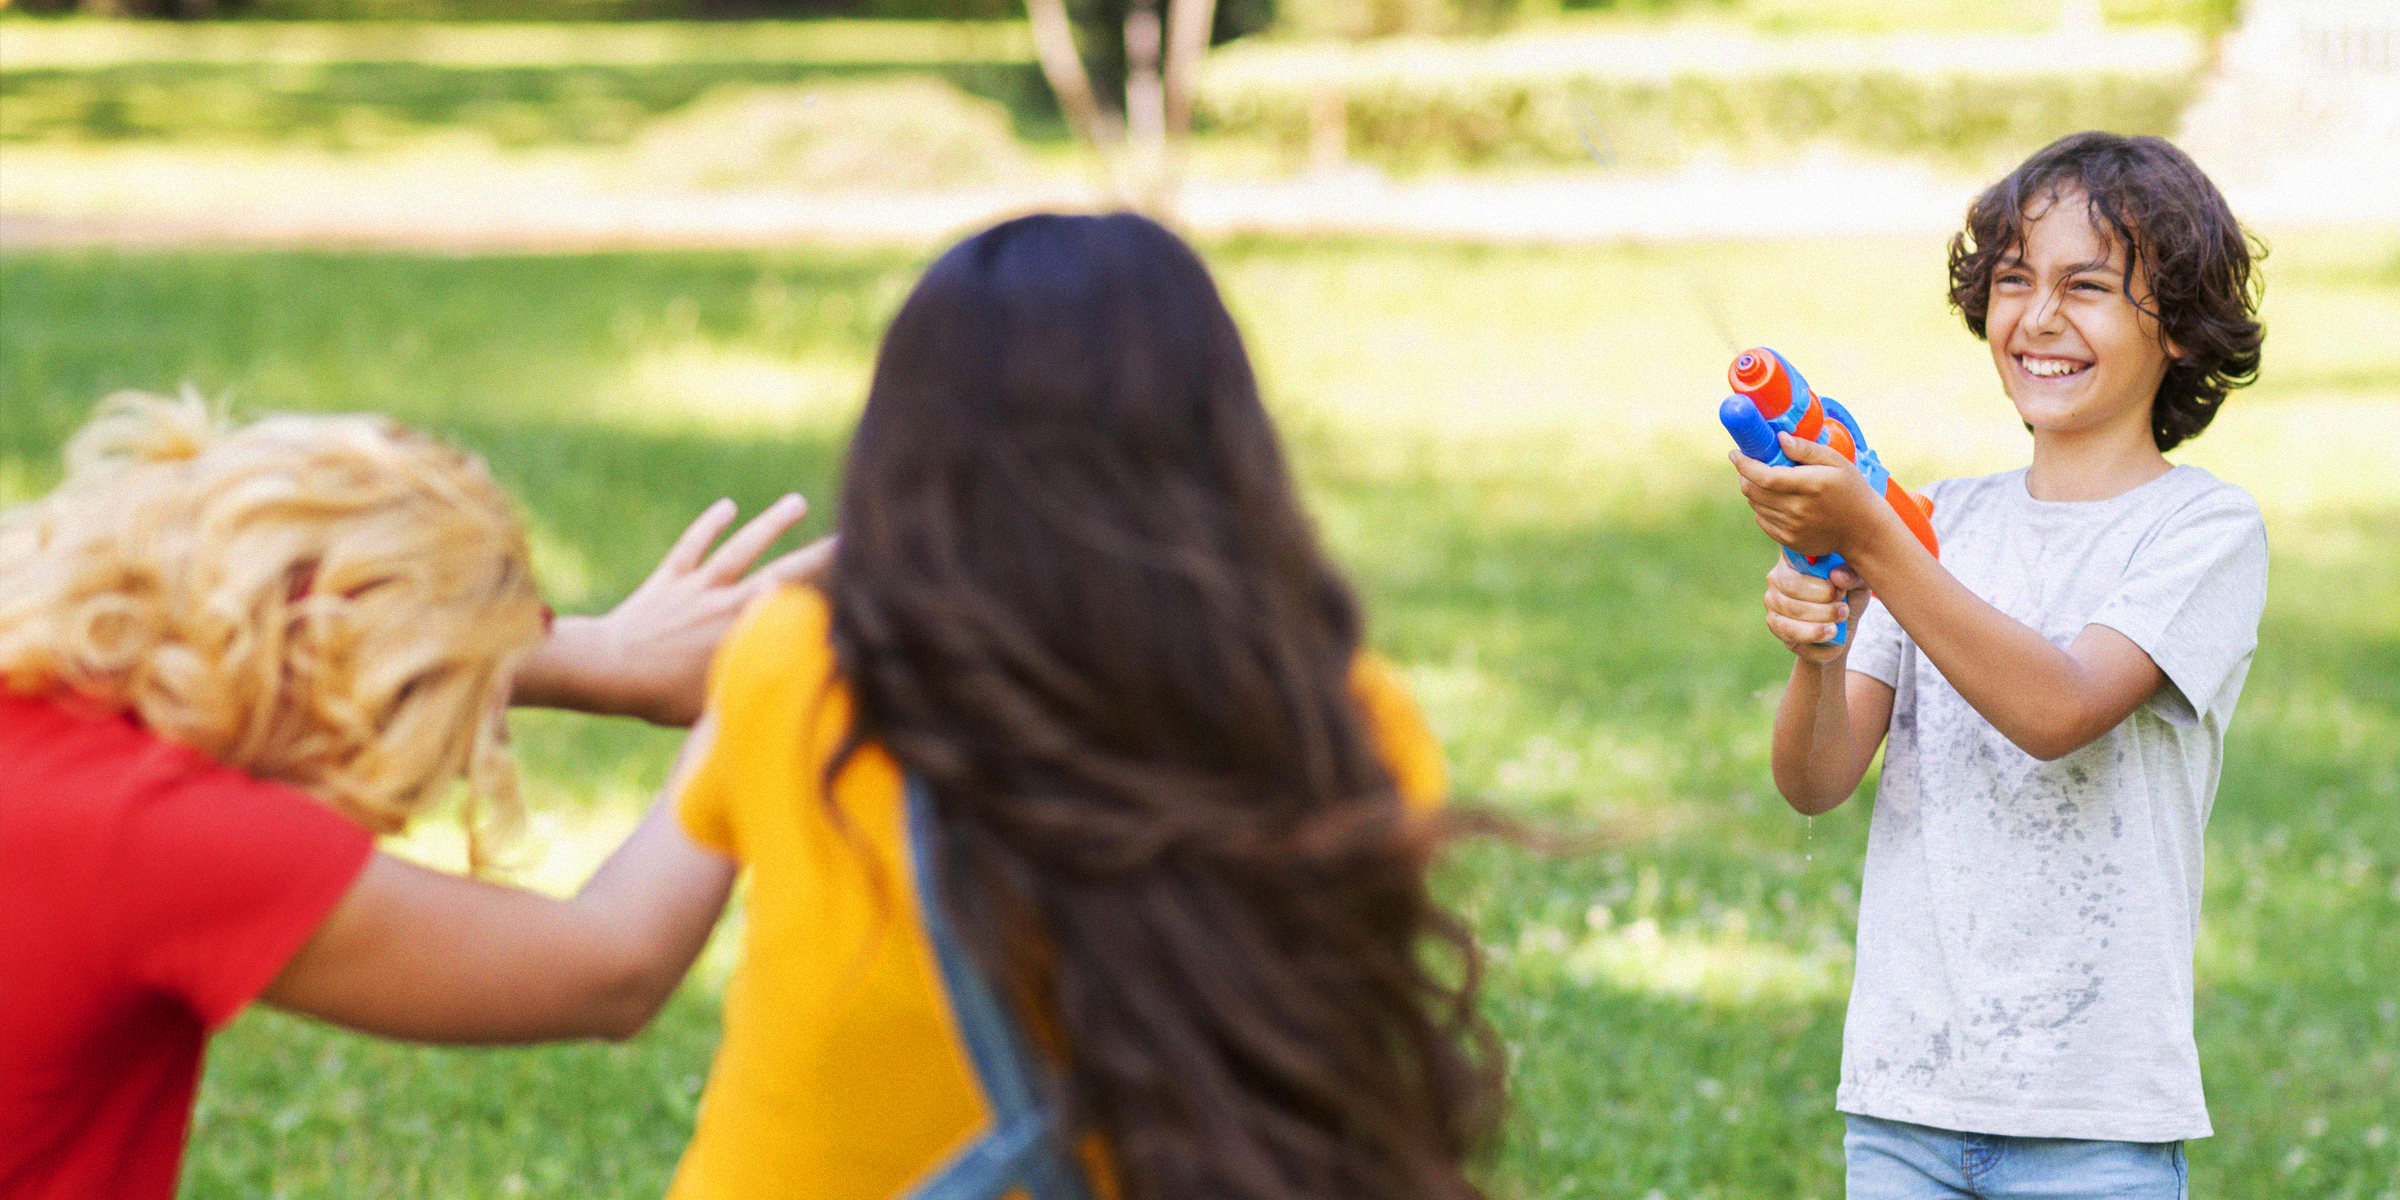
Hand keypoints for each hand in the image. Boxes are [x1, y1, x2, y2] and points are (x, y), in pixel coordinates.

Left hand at [513, 495, 834, 725]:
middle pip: (781, 569)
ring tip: (796, 503)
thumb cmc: (659, 696)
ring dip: (770, 524)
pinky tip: (727, 507)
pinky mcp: (668, 580)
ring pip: (741, 548)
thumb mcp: (716, 704)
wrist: (606, 668)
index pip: (795, 605)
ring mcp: (696, 585)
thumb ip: (753, 693)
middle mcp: (726, 599)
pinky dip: (709, 525)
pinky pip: (692, 547)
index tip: (861, 580)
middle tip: (848, 535)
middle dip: (819, 553)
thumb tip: (793, 694)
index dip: (828, 592)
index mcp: (743, 629)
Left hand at [1729, 432, 1882, 558]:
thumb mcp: (1836, 462)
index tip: (1735, 453)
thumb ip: (1806, 449)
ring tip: (1769, 482)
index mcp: (1810, 485)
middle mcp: (1798, 509)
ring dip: (1754, 491)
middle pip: (1753, 491)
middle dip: (1746, 475)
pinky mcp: (1789, 541)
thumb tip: (1779, 439)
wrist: (1863, 531)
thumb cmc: (1851, 490)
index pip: (1764, 476)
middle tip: (1751, 464)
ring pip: (1755, 505)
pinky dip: (1762, 508)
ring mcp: (1792, 528)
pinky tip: (1778, 501)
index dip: (1745, 464)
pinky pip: (1762, 521)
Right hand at [1764, 557, 1868, 663]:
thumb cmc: (1848, 597)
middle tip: (1843, 607)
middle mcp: (1777, 576)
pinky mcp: (1774, 624)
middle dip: (1823, 598)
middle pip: (1791, 585)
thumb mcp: (1859, 583)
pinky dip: (1813, 633)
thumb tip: (1837, 576)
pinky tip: (1830, 632)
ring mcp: (1773, 600)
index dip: (1818, 571)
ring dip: (1821, 616)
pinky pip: (1788, 630)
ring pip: (1791, 609)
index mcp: (1796, 557)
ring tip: (1840, 619)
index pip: (1794, 554)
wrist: (1842, 629)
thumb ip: (1853, 575)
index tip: (1838, 586)